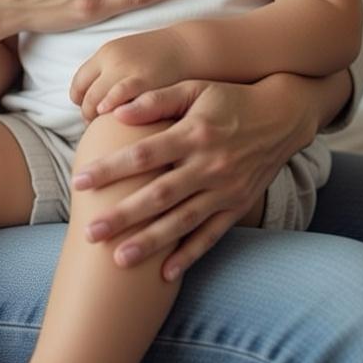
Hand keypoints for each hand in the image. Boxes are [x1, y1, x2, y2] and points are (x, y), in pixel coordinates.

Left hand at [70, 28, 189, 122]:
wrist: (190, 48)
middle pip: (85, 95)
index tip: (89, 111)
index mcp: (106, 53)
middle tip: (95, 125)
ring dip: (96, 119)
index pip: (78, 83)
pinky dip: (110, 114)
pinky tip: (118, 123)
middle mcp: (111, 60)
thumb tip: (93, 96)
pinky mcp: (141, 83)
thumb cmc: (160, 57)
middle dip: (87, 114)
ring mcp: (125, 71)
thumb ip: (110, 72)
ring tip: (105, 128)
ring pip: (95, 103)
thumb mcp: (129, 55)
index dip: (80, 100)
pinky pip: (114, 102)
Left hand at [72, 76, 315, 279]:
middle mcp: (210, 165)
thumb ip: (156, 100)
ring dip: (150, 242)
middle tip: (90, 233)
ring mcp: (225, 190)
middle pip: (159, 195)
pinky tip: (164, 274)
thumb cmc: (229, 99)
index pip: (144, 154)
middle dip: (123, 216)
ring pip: (182, 221)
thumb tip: (116, 111)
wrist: (282, 117)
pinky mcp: (237, 206)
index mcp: (194, 134)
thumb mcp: (194, 88)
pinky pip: (211, 235)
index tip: (79, 181)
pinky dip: (189, 255)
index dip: (111, 168)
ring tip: (119, 260)